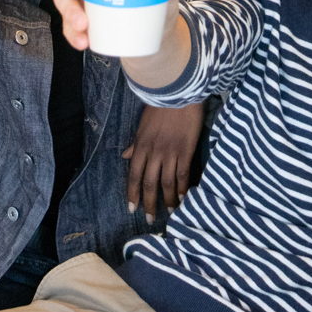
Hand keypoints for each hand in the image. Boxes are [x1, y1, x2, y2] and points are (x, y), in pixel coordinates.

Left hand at [122, 103, 203, 222]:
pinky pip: (183, 174)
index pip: (134, 175)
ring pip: (167, 182)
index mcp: (141, 145)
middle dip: (148, 203)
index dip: (133, 193)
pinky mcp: (185, 150)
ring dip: (168, 200)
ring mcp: (170, 152)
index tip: (132, 208)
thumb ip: (135, 143)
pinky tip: (184, 198)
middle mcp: (154, 152)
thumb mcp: (142, 124)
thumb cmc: (160, 105)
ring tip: (170, 212)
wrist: (178, 92)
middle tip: (149, 219)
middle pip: (150, 183)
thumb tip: (125, 157)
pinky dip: (183, 189)